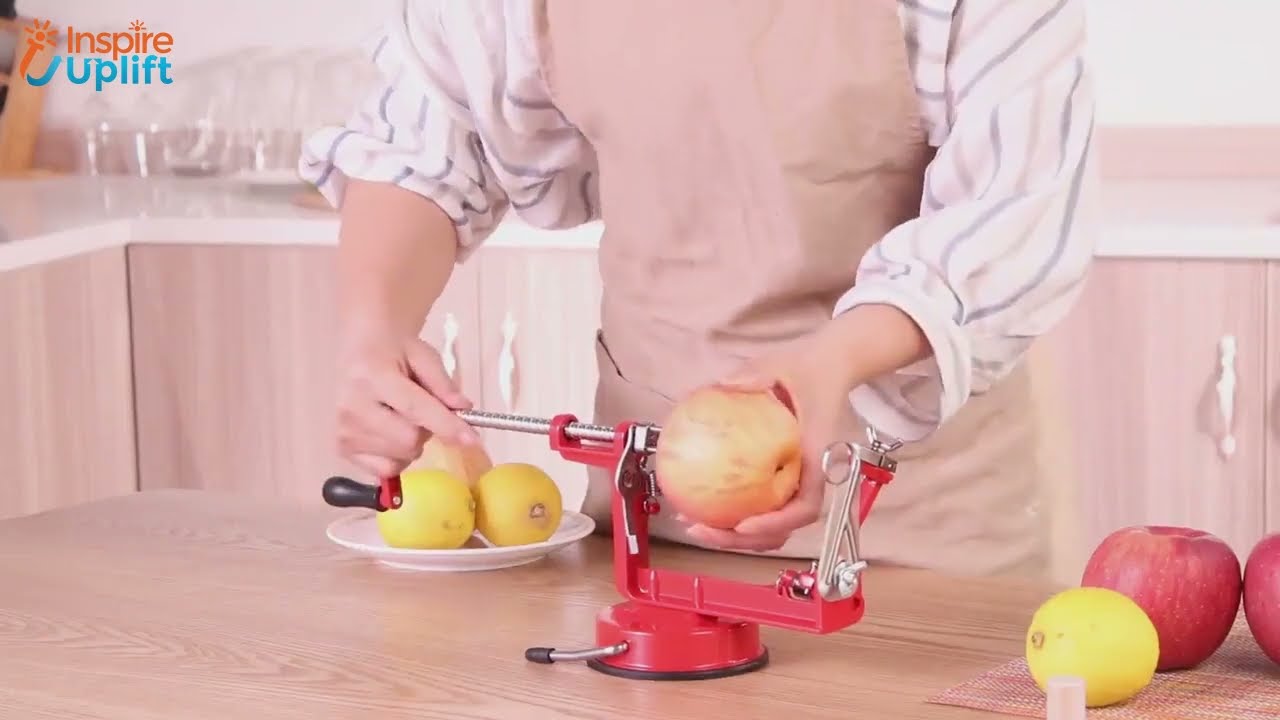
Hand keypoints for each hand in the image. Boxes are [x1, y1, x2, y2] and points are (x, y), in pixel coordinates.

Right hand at [335, 334, 479, 478]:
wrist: (362, 351)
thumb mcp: (425, 356)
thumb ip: (443, 384)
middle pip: (408, 440)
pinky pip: (385, 469)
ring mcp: (344, 431)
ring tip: (402, 418)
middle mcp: (352, 406)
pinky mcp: (343, 448)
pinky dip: (398, 457)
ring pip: (400, 457)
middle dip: (427, 430)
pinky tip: (391, 435)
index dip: (447, 425)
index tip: (472, 439)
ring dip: (413, 444)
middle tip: (422, 411)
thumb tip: (464, 409)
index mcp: (372, 376)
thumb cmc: (396, 352)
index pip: (415, 409)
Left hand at [684, 337, 854, 552]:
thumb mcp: (783, 365)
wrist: (830, 365)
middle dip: (740, 540)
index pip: (805, 506)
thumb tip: (725, 384)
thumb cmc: (810, 369)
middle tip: (698, 529)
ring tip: (693, 524)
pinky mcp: (781, 476)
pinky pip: (758, 502)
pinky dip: (732, 511)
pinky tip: (697, 501)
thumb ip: (757, 374)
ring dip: (733, 534)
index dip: (776, 524)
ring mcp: (795, 480)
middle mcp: (808, 477)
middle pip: (781, 529)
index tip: (743, 525)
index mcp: (816, 458)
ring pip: (769, 525)